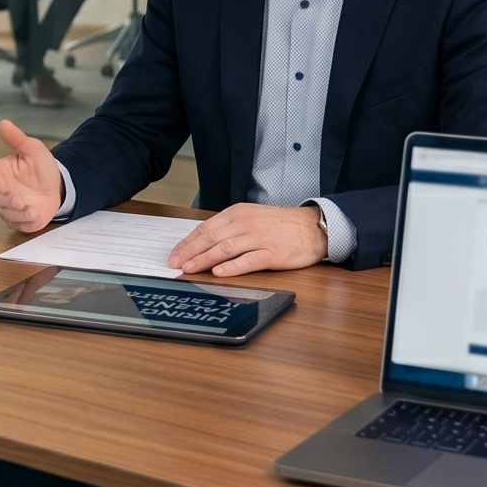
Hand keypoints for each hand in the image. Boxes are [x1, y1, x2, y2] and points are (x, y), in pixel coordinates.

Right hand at [0, 119, 63, 233]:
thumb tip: (3, 123)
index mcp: (0, 173)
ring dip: (18, 215)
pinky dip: (26, 224)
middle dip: (8, 202)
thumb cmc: (41, 167)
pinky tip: (35, 218)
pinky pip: (18, 226)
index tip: (6, 186)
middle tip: (20, 201)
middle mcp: (1, 191)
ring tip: (33, 210)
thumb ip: (17, 139)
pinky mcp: (19, 220)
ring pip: (6, 214)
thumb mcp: (33, 149)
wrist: (57, 186)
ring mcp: (9, 207)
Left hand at [167, 203, 328, 280]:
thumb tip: (203, 243)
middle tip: (175, 264)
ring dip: (204, 259)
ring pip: (225, 248)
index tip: (174, 255)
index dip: (187, 243)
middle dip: (190, 252)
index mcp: (237, 213)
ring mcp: (259, 238)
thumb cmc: (280, 225)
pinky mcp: (272, 253)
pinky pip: (248, 260)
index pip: (205, 228)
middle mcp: (246, 223)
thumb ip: (229, 228)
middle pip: (211, 238)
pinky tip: (219, 272)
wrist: (312, 227)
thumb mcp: (251, 217)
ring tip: (190, 269)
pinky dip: (232, 267)